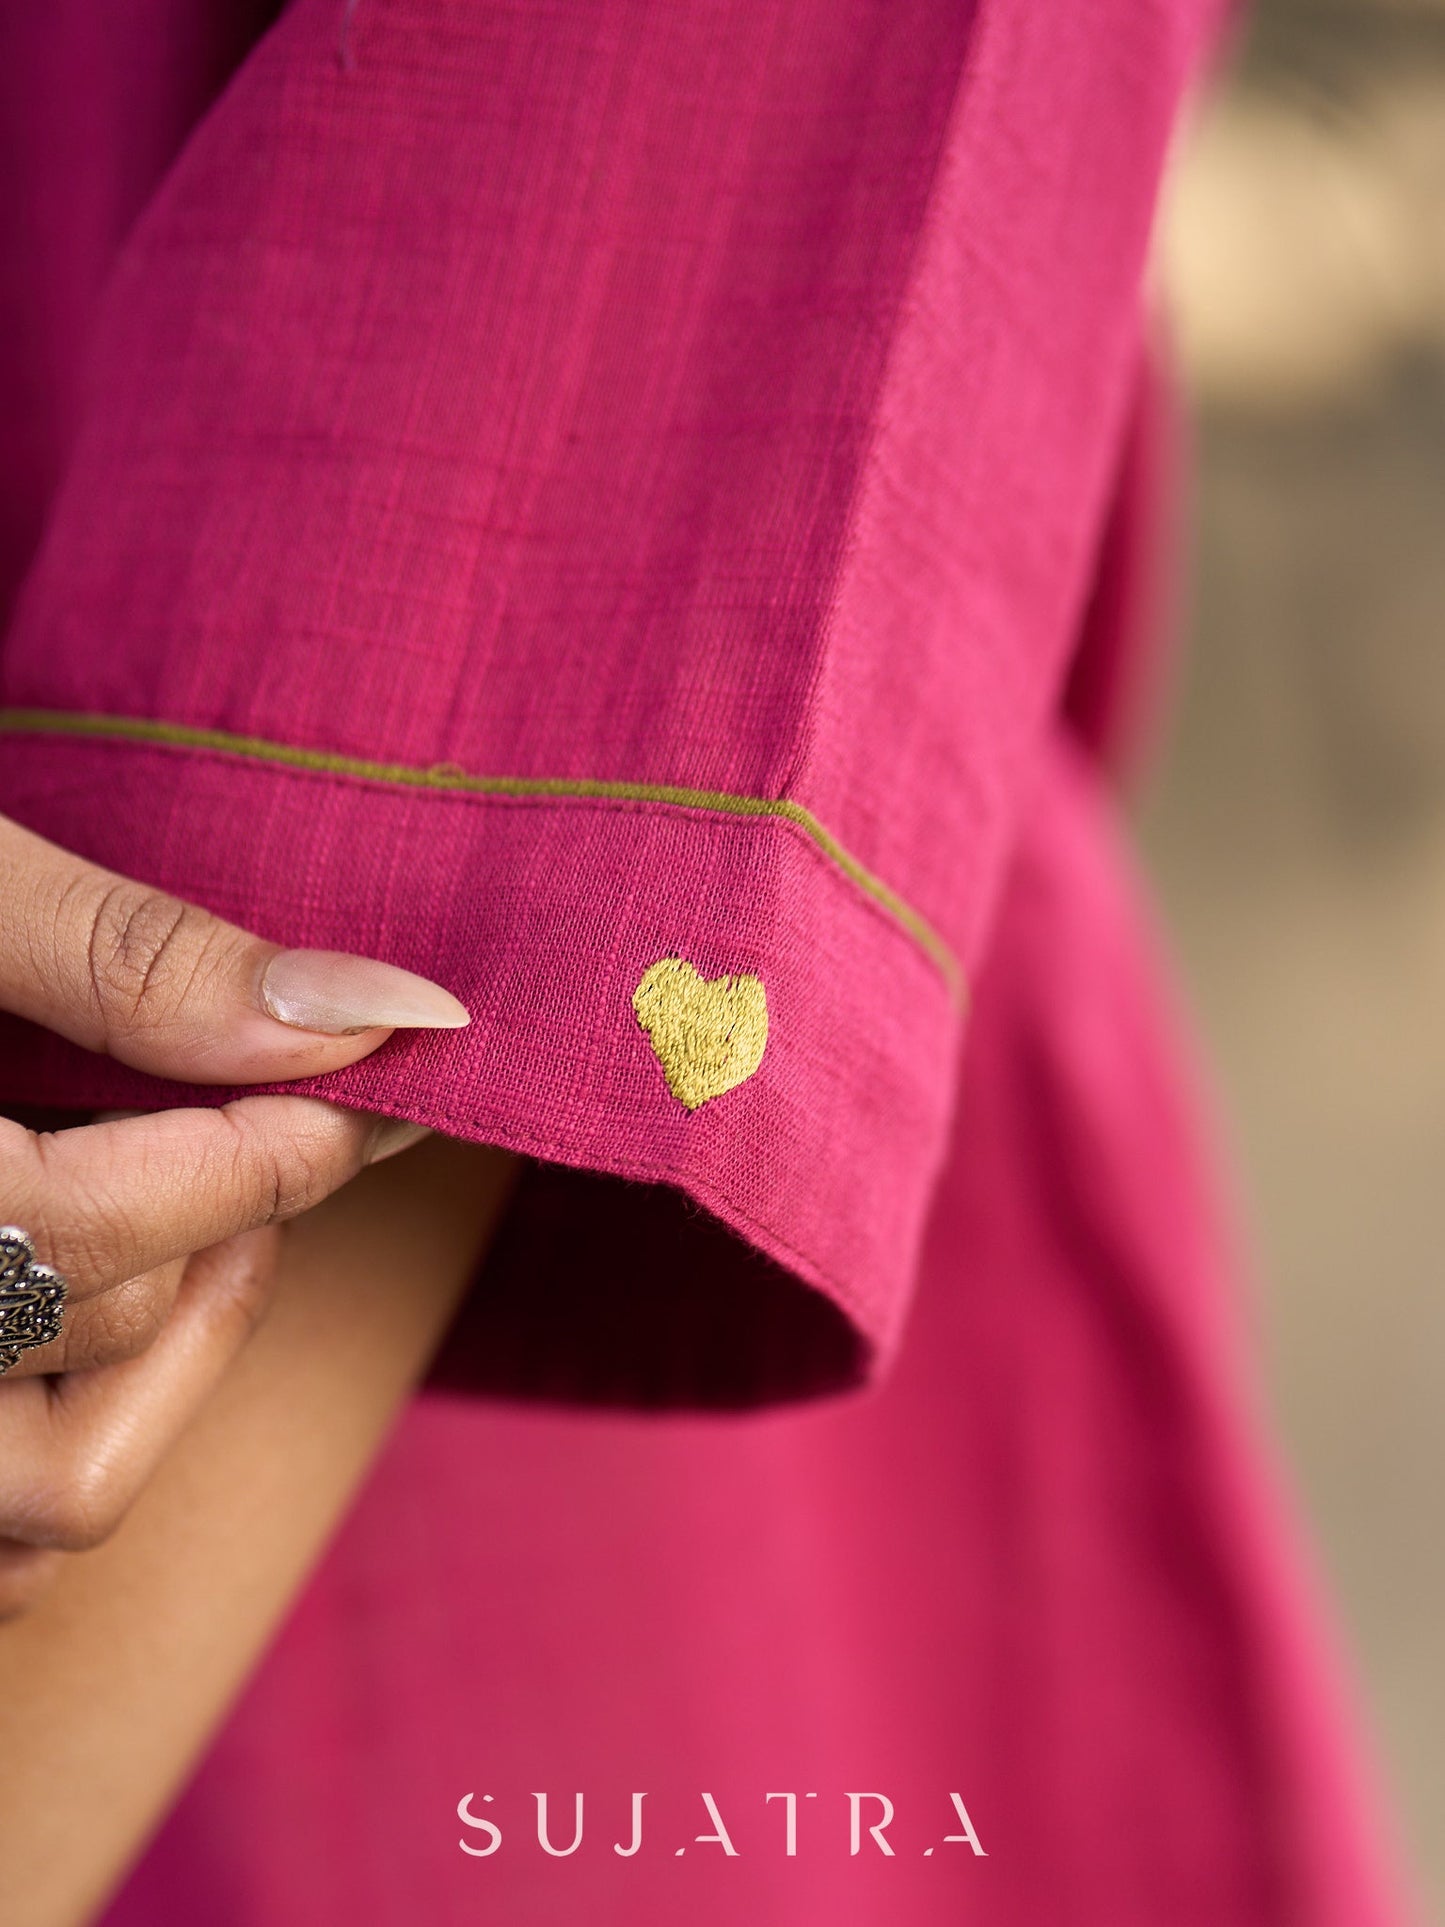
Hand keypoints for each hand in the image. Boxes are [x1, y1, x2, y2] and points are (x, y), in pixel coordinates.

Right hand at [0, 812, 468, 1608]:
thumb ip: (115, 954)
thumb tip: (367, 1011)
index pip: (95, 1230)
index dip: (269, 1152)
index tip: (388, 1079)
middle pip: (94, 1360)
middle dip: (218, 1233)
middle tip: (294, 1122)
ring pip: (53, 1496)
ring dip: (160, 1358)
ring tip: (190, 1215)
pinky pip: (12, 1524)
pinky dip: (82, 1431)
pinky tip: (105, 1298)